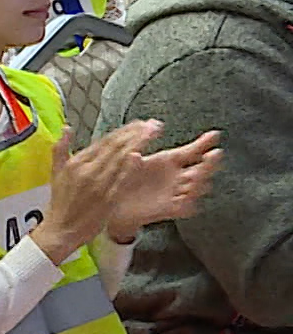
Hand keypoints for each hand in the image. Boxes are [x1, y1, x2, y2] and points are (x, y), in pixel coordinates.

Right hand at [29, 123, 150, 262]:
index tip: (139, 124)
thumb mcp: (55, 173)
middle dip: (136, 132)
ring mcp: (98, 185)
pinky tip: (140, 157)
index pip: (104, 141)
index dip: (124, 130)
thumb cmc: (60, 204)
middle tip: (152, 124)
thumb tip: (66, 128)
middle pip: (115, 146)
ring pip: (120, 159)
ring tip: (152, 133)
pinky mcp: (107, 199)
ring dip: (138, 144)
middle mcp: (87, 171)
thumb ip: (61, 149)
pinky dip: (130, 168)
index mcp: (76, 163)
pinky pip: (120, 180)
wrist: (61, 230)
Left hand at [105, 128, 221, 243]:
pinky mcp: (170, 208)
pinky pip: (185, 207)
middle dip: (210, 163)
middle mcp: (178, 176)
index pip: (193, 150)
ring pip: (196, 187)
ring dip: (200, 181)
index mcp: (172, 161)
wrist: (118, 202)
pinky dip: (188, 203)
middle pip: (202, 169)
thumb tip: (150, 126)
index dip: (204, 143)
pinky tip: (189, 198)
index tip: (214, 134)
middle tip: (214, 154)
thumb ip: (141, 144)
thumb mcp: (134, 159)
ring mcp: (176, 192)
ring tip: (198, 174)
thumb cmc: (128, 177)